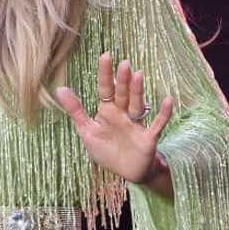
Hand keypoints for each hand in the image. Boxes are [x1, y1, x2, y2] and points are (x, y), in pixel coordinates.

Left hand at [54, 52, 173, 182]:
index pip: (105, 89)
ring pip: (137, 105)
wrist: (126, 173)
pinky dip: (163, 114)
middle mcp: (123, 114)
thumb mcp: (87, 131)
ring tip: (138, 75)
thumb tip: (60, 89)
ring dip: (138, 91)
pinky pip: (157, 124)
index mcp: (107, 111)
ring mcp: (136, 125)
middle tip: (124, 63)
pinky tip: (168, 100)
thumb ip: (76, 110)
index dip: (105, 74)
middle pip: (122, 94)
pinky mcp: (148, 138)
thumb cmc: (107, 151)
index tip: (106, 55)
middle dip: (123, 80)